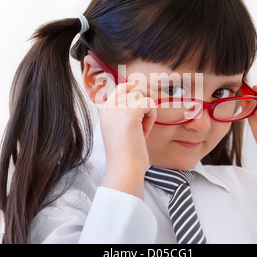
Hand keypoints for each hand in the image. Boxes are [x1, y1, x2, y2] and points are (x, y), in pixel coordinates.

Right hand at [100, 81, 156, 197]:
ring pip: (142, 96)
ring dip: (147, 113)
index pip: (121, 87)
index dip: (135, 90)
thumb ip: (127, 112)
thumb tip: (142, 94)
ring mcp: (118, 108)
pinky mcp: (130, 113)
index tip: (143, 104)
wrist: (124, 168)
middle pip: (134, 89)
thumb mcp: (122, 128)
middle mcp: (109, 107)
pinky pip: (149, 103)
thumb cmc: (127, 153)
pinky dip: (151, 117)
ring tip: (141, 131)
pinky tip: (144, 132)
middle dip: (143, 103)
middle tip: (143, 121)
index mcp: (105, 111)